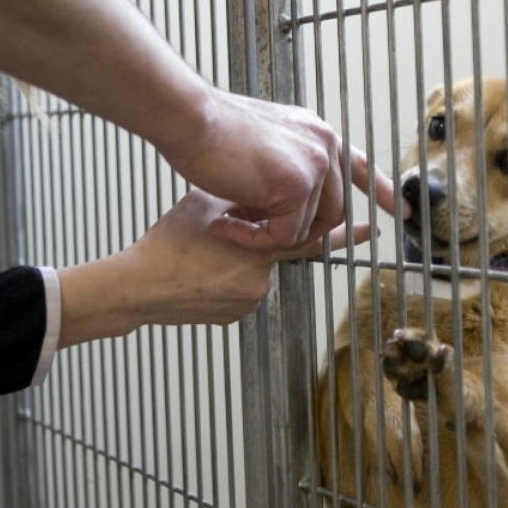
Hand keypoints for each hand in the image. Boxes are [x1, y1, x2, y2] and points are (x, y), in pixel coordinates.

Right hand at [55, 190, 379, 345]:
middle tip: (274, 231)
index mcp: (259, 247)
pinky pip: (244, 289)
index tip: (370, 230)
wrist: (138, 285)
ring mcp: (250, 299)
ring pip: (259, 270)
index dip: (341, 234)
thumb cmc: (167, 241)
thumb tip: (261, 194)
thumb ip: (243, 202)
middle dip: (270, 239)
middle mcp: (262, 277)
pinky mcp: (236, 314)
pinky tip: (201, 273)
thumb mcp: (208, 204)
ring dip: (242, 259)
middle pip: (278, 252)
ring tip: (204, 256)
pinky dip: (230, 278)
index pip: (309, 238)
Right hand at [162, 89, 403, 252]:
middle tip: (252, 232)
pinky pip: (285, 235)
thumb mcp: (261, 145)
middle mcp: (324, 145)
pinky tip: (226, 225)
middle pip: (332, 211)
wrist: (189, 119)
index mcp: (316, 134)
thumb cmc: (208, 131)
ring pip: (307, 228)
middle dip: (297, 232)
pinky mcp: (297, 184)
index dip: (380, 189)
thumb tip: (286, 203)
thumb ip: (283, 168)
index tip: (399, 210)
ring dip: (268, 236)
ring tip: (230, 222)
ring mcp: (314, 164)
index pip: (359, 164)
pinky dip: (254, 239)